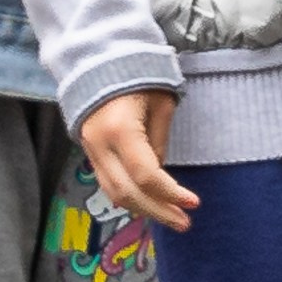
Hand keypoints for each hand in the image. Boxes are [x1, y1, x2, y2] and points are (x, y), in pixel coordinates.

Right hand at [80, 86, 197, 230]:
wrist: (98, 60)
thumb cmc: (138, 75)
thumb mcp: (161, 102)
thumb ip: (160, 141)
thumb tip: (161, 176)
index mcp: (120, 129)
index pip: (145, 175)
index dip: (170, 193)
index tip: (193, 203)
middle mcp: (99, 145)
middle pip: (127, 193)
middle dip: (158, 211)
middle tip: (184, 222)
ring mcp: (89, 150)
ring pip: (113, 193)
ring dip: (143, 209)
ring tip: (171, 218)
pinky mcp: (88, 152)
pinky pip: (107, 183)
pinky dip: (129, 197)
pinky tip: (150, 204)